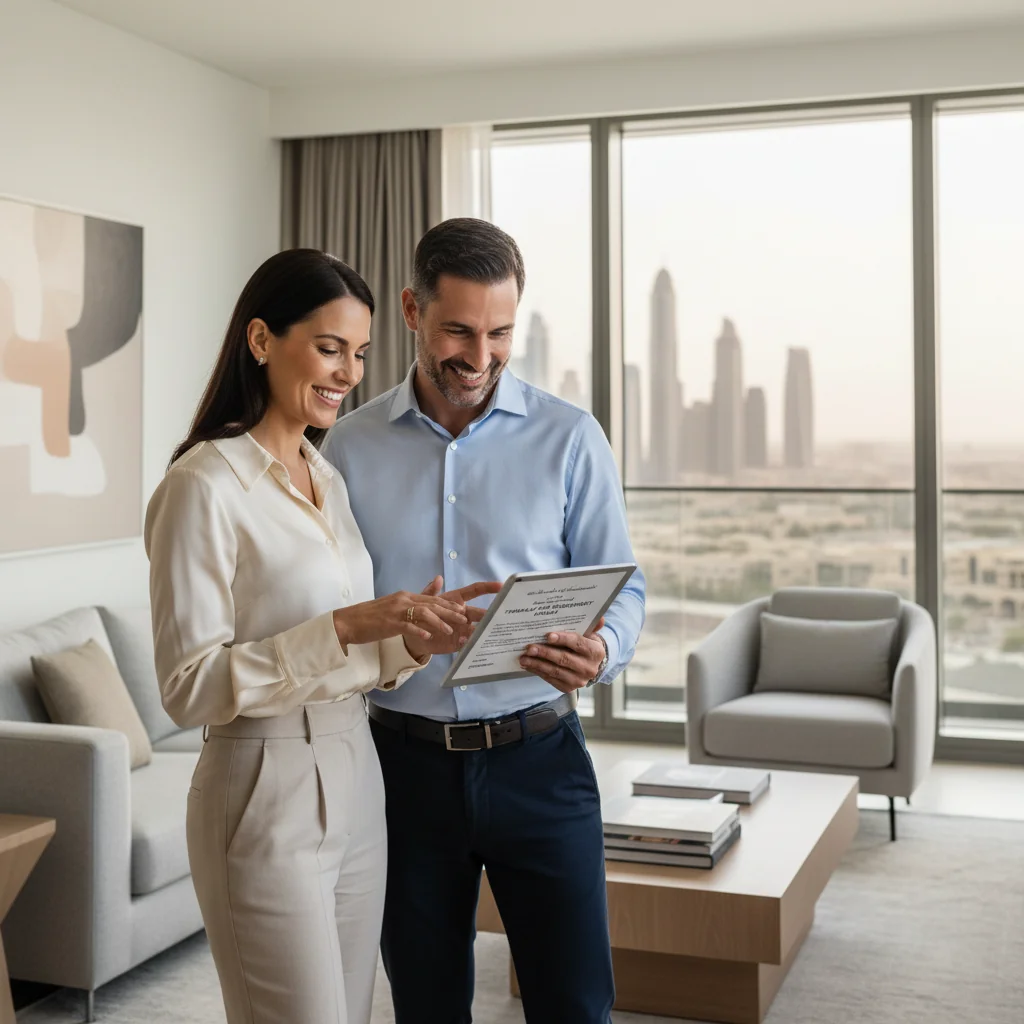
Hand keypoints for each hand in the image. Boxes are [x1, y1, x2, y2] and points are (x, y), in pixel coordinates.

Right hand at [332, 589, 468, 650]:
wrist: (348, 621)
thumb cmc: (371, 617)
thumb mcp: (394, 607)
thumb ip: (411, 604)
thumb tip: (422, 605)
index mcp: (405, 596)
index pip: (431, 598)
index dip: (448, 604)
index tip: (462, 609)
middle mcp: (402, 600)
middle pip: (431, 604)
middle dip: (450, 611)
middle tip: (464, 618)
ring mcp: (396, 611)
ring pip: (423, 613)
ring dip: (438, 621)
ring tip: (450, 630)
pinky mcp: (389, 623)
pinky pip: (407, 626)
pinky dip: (419, 631)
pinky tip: (428, 637)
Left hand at [404, 576, 502, 658]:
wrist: (416, 635)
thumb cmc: (422, 615)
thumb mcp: (424, 602)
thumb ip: (430, 592)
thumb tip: (438, 578)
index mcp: (458, 601)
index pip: (475, 591)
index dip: (488, 587)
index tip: (501, 585)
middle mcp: (464, 614)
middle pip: (480, 612)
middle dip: (490, 613)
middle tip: (499, 614)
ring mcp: (464, 629)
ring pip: (478, 628)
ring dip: (482, 630)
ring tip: (488, 631)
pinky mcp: (459, 642)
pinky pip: (468, 642)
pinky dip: (469, 642)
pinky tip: (467, 641)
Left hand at [518, 618, 606, 693]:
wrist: (591, 666)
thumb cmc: (586, 646)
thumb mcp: (590, 635)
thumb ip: (592, 625)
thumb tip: (600, 617)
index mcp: (596, 652)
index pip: (578, 644)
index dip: (563, 639)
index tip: (548, 636)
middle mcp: (589, 668)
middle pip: (564, 659)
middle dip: (545, 653)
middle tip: (529, 647)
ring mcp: (578, 680)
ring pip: (555, 671)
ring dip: (537, 664)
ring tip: (524, 657)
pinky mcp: (568, 688)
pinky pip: (550, 679)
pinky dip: (538, 671)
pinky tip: (528, 665)